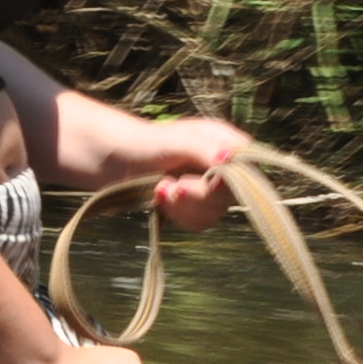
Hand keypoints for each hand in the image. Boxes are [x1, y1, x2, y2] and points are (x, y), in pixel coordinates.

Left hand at [141, 117, 252, 232]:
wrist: (116, 159)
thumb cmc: (146, 142)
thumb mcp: (176, 141)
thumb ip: (203, 149)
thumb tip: (228, 159)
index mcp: (224, 141)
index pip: (247, 166)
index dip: (231, 179)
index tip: (209, 181)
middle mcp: (222, 165)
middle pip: (230, 194)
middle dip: (198, 195)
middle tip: (173, 185)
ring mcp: (209, 187)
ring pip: (214, 212)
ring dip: (184, 206)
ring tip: (161, 188)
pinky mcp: (195, 206)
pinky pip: (198, 222)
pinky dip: (178, 214)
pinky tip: (161, 199)